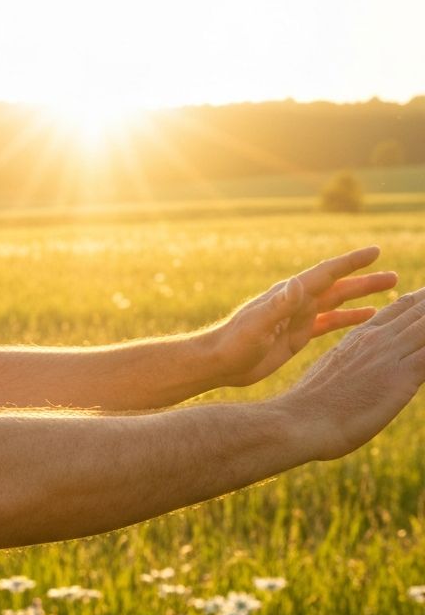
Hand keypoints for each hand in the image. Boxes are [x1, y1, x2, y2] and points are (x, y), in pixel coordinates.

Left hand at [209, 246, 396, 386]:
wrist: (219, 363)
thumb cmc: (233, 343)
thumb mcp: (257, 324)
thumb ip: (278, 305)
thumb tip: (297, 282)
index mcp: (289, 295)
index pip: (326, 273)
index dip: (350, 262)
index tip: (375, 251)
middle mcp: (296, 302)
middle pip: (338, 286)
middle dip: (365, 279)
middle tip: (395, 275)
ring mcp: (297, 318)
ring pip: (337, 302)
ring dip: (362, 296)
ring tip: (391, 292)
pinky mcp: (297, 336)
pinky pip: (329, 323)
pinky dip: (350, 318)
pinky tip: (369, 318)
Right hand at [281, 288, 424, 459]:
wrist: (300, 420)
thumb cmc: (311, 408)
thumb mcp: (333, 375)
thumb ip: (354, 365)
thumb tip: (361, 372)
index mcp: (359, 338)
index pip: (399, 309)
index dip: (422, 299)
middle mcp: (377, 339)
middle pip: (421, 311)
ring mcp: (390, 355)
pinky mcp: (401, 376)